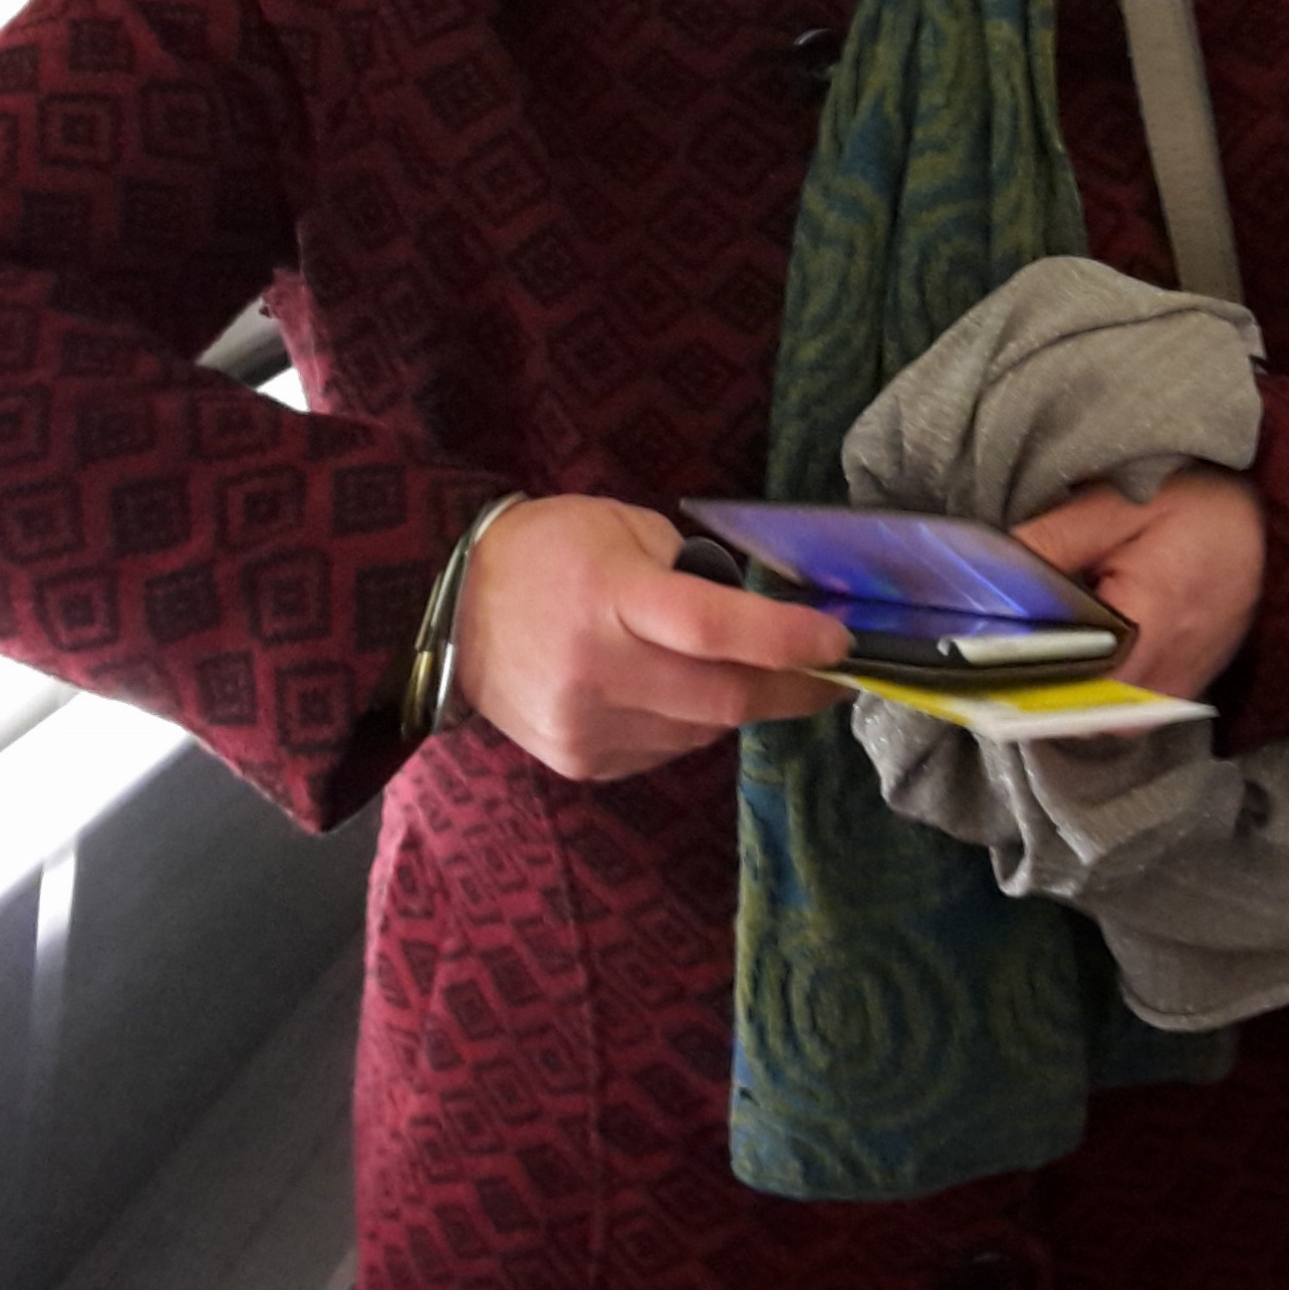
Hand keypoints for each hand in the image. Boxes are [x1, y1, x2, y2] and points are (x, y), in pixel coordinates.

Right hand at [451, 494, 851, 782]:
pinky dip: (687, 723)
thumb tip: (756, 620)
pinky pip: (664, 750)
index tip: (841, 641)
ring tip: (730, 669)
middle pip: (723, 698)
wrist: (447, 607)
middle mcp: (598, 671)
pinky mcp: (581, 763)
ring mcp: (587, 726)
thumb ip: (689, 573)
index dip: (783, 639)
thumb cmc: (547, 550)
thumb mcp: (621, 526)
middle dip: (791, 689)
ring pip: (701, 731)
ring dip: (735, 704)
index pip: (711, 628)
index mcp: (610, 597)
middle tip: (830, 676)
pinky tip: (669, 691)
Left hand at [1009, 466, 1265, 699]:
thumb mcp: (1117, 505)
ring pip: (1105, 717)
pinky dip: (1100, 686)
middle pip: (1082, 711)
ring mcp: (1184, 686)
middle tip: (1003, 644)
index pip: (1071, 689)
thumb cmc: (1198, 502)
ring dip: (1069, 687)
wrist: (1273, 516)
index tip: (984, 656)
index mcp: (1149, 628)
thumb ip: (1053, 541)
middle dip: (1038, 684)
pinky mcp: (1190, 684)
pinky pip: (1131, 707)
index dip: (1021, 675)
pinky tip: (1079, 650)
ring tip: (1038, 644)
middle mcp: (1170, 675)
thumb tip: (991, 575)